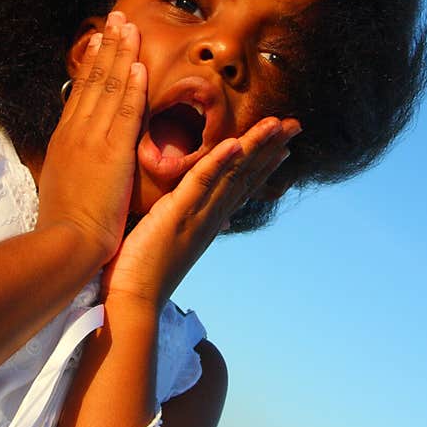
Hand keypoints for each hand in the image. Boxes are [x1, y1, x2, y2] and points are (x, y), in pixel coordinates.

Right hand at [35, 11, 147, 266]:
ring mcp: (93, 141)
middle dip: (106, 46)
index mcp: (64, 140)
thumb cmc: (64, 222)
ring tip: (130, 26)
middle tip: (117, 17)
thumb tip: (66, 152)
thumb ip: (67, 161)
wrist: (67, 243)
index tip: (100, 39)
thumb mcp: (58, 182)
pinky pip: (125, 114)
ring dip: (121, 55)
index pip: (80, 92)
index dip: (92, 63)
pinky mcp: (112, 154)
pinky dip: (133, 88)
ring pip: (109, 89)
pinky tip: (140, 65)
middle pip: (93, 81)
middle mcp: (76, 133)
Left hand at [101, 116, 301, 309]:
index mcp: (206, 223)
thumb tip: (205, 222)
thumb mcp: (167, 242)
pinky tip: (236, 142)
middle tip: (295, 125)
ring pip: (232, 175)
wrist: (131, 302)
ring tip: (278, 124)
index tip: (282, 145)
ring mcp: (196, 217)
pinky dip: (218, 162)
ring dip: (256, 147)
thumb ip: (186, 226)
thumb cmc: (140, 273)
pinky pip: (201, 183)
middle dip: (270, 149)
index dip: (261, 164)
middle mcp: (209, 219)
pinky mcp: (177, 216)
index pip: (239, 187)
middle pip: (246, 177)